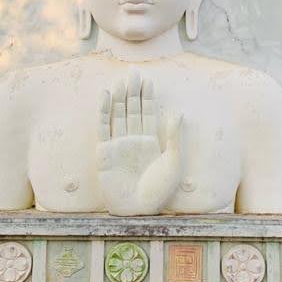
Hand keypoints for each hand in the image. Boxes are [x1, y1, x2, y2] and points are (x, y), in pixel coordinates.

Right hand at [96, 69, 181, 215]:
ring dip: (120, 97)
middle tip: (134, 71)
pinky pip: (103, 127)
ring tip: (122, 79)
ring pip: (118, 115)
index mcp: (151, 143)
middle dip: (133, 91)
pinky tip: (106, 96)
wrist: (138, 210)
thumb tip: (178, 112)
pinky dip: (104, 111)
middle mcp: (134, 141)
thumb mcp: (173, 163)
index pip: (149, 113)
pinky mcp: (104, 152)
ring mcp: (118, 145)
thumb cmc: (158, 191)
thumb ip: (175, 137)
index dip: (148, 96)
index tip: (149, 79)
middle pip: (133, 110)